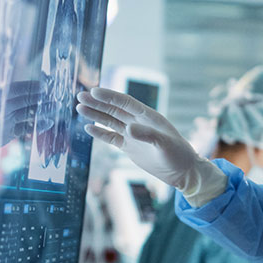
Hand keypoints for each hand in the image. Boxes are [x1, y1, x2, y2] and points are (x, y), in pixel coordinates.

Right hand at [76, 87, 225, 205]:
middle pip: (114, 109)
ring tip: (79, 108)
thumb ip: (147, 136)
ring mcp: (133, 134)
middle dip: (97, 102)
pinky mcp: (130, 147)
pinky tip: (88, 127)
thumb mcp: (165, 145)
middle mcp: (139, 122)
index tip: (94, 91)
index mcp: (149, 117)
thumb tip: (128, 129)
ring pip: (110, 121)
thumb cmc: (178, 155)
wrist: (183, 172)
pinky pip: (112, 137)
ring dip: (96, 114)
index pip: (126, 103)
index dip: (110, 96)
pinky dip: (100, 133)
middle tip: (80, 95)